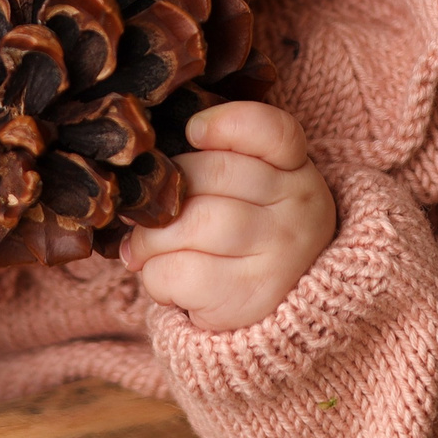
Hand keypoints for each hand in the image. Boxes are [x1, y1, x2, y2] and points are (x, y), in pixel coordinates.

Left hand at [120, 101, 335, 330]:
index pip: (273, 131)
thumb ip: (213, 166)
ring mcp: (280, 254)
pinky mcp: (251, 296)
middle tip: (143, 211)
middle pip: (215, 173)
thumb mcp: (250, 193)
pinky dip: (155, 276)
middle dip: (165, 192)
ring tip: (142, 249)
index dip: (226, 122)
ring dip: (150, 238)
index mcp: (296, 170)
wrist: (278, 315)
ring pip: (194, 223)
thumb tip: (139, 178)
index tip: (193, 131)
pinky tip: (164, 280)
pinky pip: (181, 272)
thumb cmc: (246, 239)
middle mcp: (297, 208)